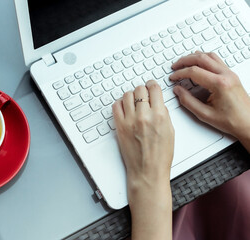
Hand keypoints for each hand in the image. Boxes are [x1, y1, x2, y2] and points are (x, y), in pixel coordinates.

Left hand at [112, 80, 173, 239]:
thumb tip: (157, 103)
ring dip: (131, 96)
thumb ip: (163, 114)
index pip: (154, 89)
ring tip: (133, 102)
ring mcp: (130, 120)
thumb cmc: (160, 156)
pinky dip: (120, 104)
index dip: (152, 85)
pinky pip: (116, 106)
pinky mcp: (120, 126)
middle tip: (143, 95)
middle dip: (142, 90)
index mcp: (160, 115)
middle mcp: (144, 116)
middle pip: (139, 89)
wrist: (148, 171)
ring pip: (127, 95)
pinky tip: (124, 108)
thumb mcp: (170, 131)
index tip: (151, 85)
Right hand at [170, 52, 249, 147]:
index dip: (180, 73)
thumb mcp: (205, 114)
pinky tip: (198, 63)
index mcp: (219, 84)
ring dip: (194, 57)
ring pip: (209, 56)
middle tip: (175, 66)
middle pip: (201, 58)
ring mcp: (230, 74)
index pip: (194, 71)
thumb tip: (178, 91)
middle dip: (185, 61)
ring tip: (184, 63)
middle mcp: (226, 75)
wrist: (249, 122)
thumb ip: (188, 101)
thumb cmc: (232, 120)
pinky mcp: (231, 75)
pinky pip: (216, 60)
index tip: (173, 77)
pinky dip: (204, 59)